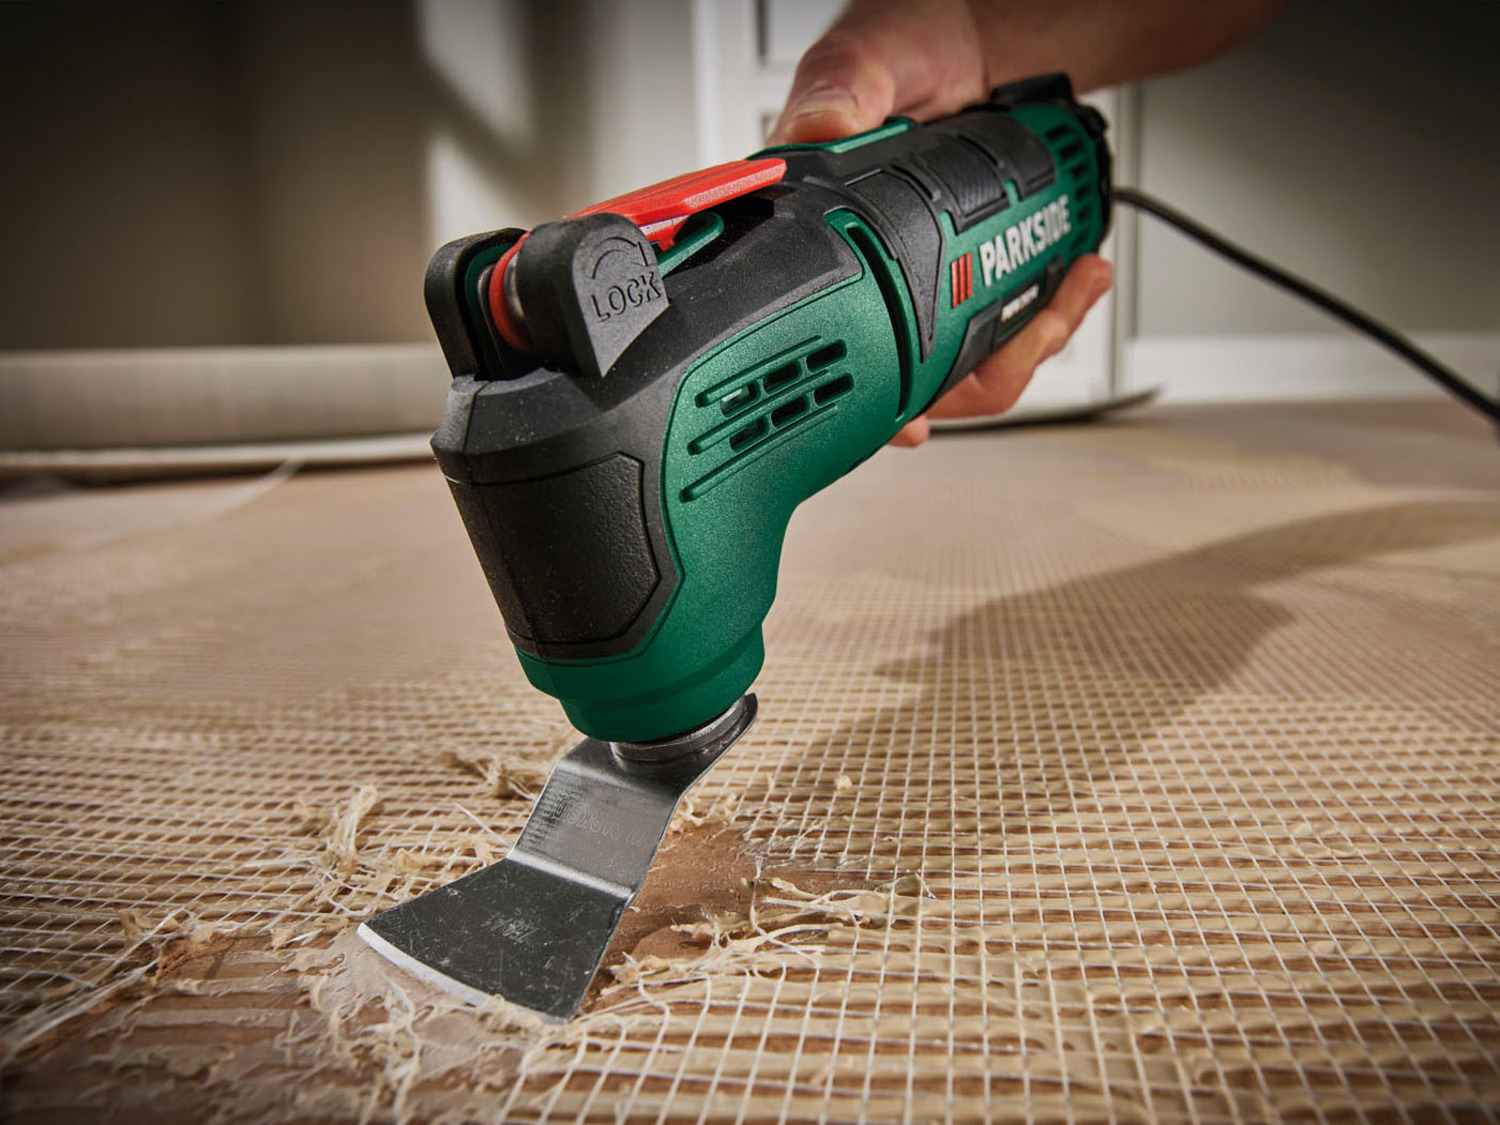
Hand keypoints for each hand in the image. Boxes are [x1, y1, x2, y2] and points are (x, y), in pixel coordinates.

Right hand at [769, 0, 1112, 446]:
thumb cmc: (913, 36)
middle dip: (982, 370)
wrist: (984, 28)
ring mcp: (923, 274)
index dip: (866, 398)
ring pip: (965, 362)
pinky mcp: (970, 268)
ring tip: (1073, 293)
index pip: (829, 333)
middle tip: (1036, 330)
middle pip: (909, 374)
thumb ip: (844, 87)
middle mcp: (869, 270)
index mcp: (821, 234)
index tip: (908, 426)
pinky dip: (1048, 312)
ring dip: (1030, 343)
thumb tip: (814, 133)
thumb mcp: (872, 52)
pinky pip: (1003, 321)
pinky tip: (1076, 281)